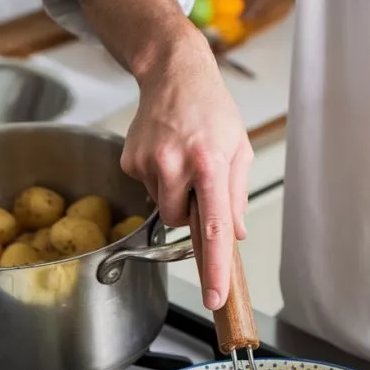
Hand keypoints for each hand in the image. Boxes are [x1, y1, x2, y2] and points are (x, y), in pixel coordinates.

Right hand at [122, 25, 251, 310]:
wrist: (173, 73)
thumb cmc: (211, 109)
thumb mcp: (239, 149)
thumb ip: (237, 196)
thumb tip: (234, 235)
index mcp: (210, 163)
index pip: (213, 226)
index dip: (215, 266)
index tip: (214, 295)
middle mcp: (175, 164)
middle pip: (181, 222)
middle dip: (192, 211)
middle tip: (200, 179)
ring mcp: (148, 162)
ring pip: (164, 206)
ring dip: (176, 193)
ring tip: (182, 158)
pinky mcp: (130, 161)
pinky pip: (148, 188)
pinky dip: (159, 179)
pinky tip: (166, 152)